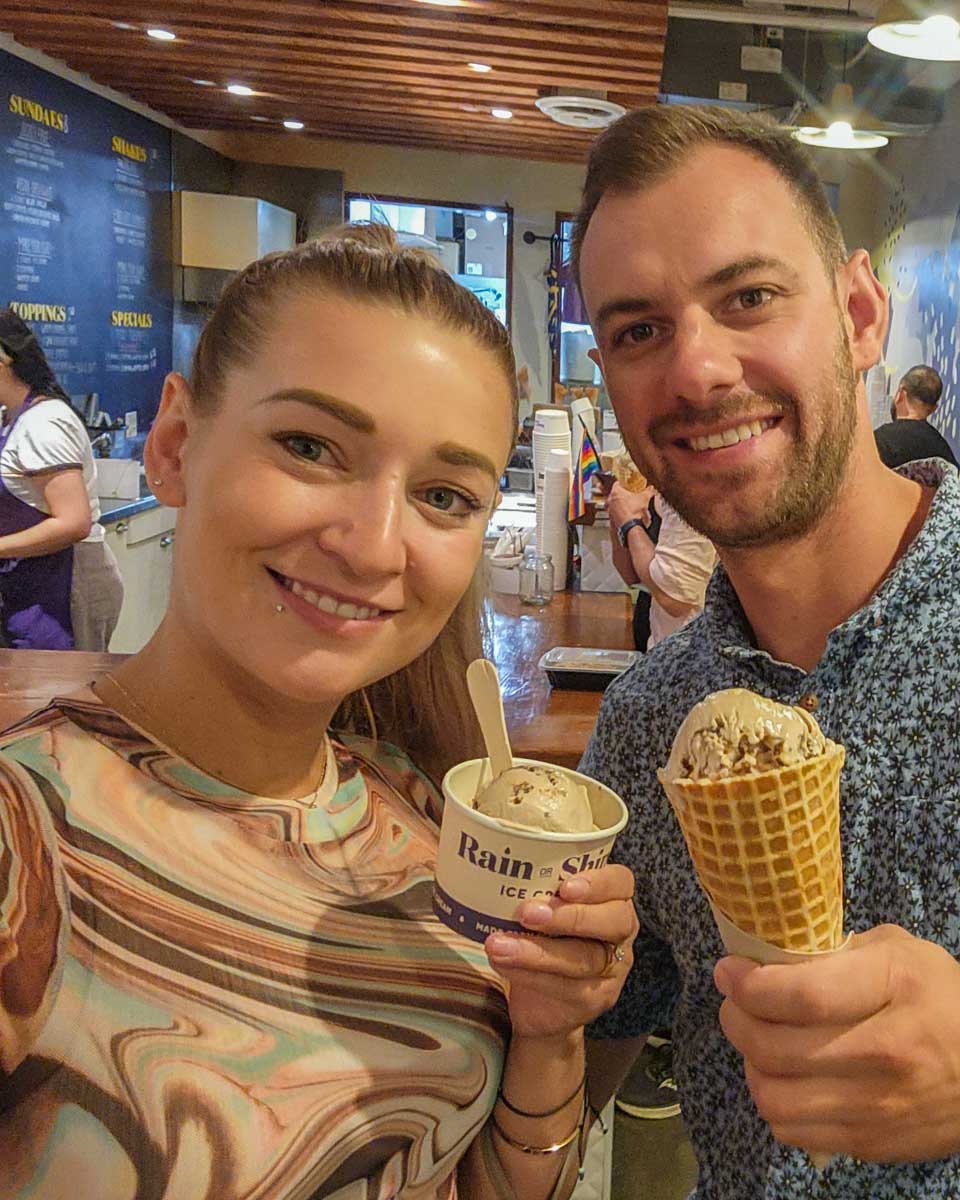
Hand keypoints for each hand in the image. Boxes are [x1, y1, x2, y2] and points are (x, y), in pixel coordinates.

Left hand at [485, 865, 637, 1039]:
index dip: (598, 882)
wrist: (539, 1000)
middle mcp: (618, 934)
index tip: (564, 885)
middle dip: (570, 916)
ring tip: (499, 944)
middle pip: (613, 921)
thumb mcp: (544, 907)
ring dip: (538, 951)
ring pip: (584, 958)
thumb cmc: (542, 937)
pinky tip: (503, 964)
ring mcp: (610, 970)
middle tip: (527, 913)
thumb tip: (498, 870)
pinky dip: (529, 974)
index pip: (620, 883)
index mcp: (613, 900)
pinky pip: (565, 987)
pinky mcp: (593, 999)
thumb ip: (538, 891)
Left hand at [605, 482, 654, 531]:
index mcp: (616, 492)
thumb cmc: (634, 511)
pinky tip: (624, 514)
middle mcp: (610, 501)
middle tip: (625, 495)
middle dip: (619, 495)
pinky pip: (613, 514)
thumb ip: (648, 491)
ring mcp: (610, 511)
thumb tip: (650, 488)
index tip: (624, 485)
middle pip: (613, 495)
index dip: (621, 484)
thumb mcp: (644, 498)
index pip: (616, 484)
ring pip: (612, 505)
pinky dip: (618, 514)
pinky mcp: (611, 519)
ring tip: (626, 505)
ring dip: (617, 504)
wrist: (632, 526)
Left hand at [715, 924, 959, 1161]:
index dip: (749, 985)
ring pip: (774, 1097)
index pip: (802, 995)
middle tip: (734, 1003)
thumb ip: (839, 951)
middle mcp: (887, 1053)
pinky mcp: (872, 1143)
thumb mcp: (901, 952)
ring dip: (750, 1064)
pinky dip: (774, 1101)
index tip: (727, 971)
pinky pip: (793, 1130)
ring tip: (756, 1040)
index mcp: (896, 989)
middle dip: (736, 1020)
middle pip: (775, 1047)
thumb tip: (771, 958)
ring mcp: (879, 1107)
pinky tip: (784, 1076)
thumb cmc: (941, 997)